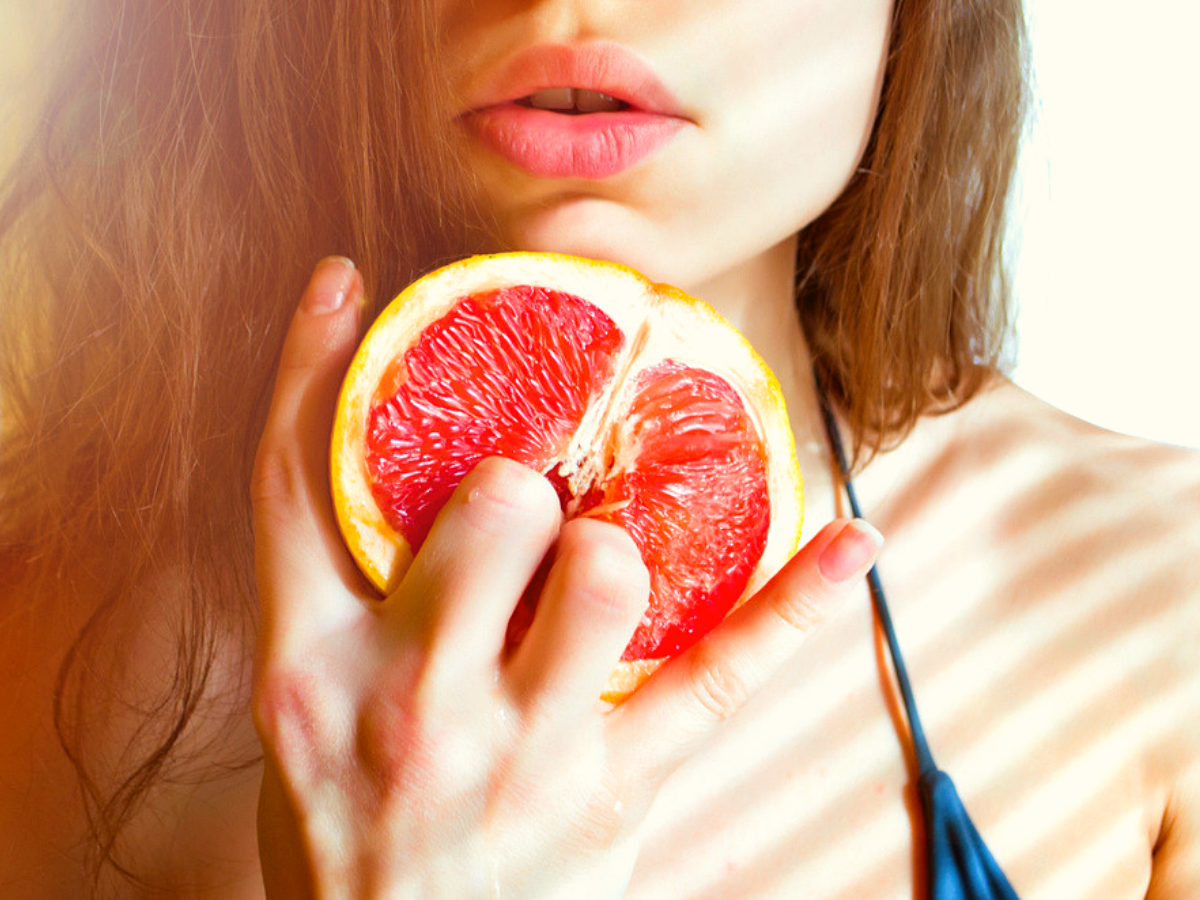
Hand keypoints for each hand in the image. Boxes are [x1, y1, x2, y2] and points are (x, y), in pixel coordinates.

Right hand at [250, 257, 882, 898]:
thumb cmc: (346, 839)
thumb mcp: (303, 727)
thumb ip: (342, 615)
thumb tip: (414, 486)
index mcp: (310, 671)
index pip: (289, 488)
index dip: (307, 365)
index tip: (348, 280)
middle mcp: (408, 695)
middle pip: (488, 503)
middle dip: (518, 483)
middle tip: (526, 508)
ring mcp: (518, 745)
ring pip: (603, 567)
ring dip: (613, 541)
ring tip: (602, 563)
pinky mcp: (611, 788)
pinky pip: (718, 674)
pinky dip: (795, 600)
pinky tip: (857, 540)